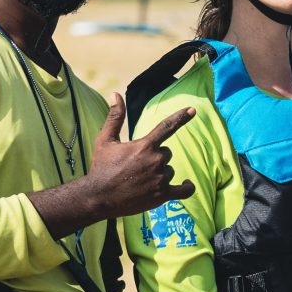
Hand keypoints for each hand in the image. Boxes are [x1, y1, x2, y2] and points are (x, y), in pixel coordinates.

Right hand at [89, 94, 195, 217]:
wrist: (98, 197)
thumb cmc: (101, 167)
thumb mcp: (105, 140)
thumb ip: (114, 117)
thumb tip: (115, 94)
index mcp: (145, 145)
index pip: (167, 126)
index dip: (181, 117)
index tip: (192, 110)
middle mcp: (156, 161)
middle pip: (166, 153)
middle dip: (156, 157)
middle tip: (137, 167)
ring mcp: (161, 179)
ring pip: (170, 170)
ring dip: (161, 173)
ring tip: (141, 181)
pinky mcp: (163, 195)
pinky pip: (184, 190)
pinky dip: (187, 187)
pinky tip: (187, 184)